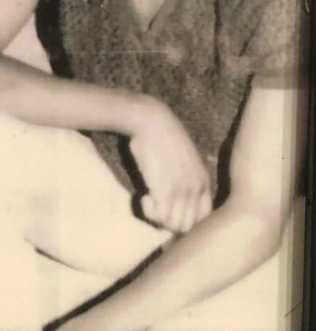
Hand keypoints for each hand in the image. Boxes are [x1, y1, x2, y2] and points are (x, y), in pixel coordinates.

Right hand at [129, 98, 211, 233]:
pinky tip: (142, 197)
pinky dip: (148, 212)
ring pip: (174, 225)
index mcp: (203, 181)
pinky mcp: (164, 190)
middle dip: (169, 221)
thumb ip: (186, 177)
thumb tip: (175, 196)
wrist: (151, 120)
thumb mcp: (184, 158)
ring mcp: (182, 191)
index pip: (203, 217)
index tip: (168, 210)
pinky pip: (159, 217)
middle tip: (154, 207)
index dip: (185, 218)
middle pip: (187, 225)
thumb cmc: (162, 135)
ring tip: (148, 201)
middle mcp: (196, 189)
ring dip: (158, 218)